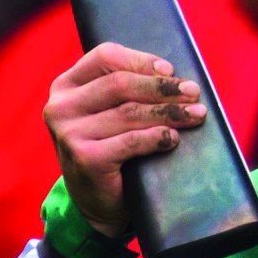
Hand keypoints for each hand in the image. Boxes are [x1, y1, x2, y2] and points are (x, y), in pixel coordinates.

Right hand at [43, 43, 206, 237]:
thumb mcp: (111, 111)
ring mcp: (69, 134)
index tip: (171, 70)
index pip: (105, 57)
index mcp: (66, 86)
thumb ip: (128, 89)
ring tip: (196, 114)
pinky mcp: (84, 158)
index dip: (141, 60)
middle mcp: (61, 107)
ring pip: (130, 112)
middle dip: (163, 88)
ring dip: (169, 112)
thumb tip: (172, 74)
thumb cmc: (111, 146)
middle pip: (121, 84)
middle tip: (193, 93)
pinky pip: (130, 141)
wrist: (97, 200)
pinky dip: (157, 138)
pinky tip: (173, 138)